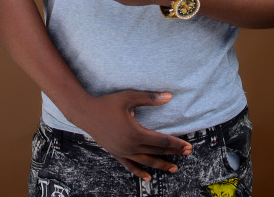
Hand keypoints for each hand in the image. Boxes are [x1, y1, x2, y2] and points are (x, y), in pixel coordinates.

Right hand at [72, 90, 191, 179]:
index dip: (176, 144)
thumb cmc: (108, 102)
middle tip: (188, 153)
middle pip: (156, 152)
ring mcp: (122, 152)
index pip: (161, 141)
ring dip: (161, 165)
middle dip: (173, 153)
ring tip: (174, 168)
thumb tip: (169, 96)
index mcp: (135, 133)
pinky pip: (130, 166)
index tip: (188, 146)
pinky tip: (148, 177)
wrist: (85, 112)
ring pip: (146, 162)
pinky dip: (140, 172)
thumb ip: (150, 98)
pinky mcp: (116, 153)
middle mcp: (130, 146)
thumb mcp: (130, 97)